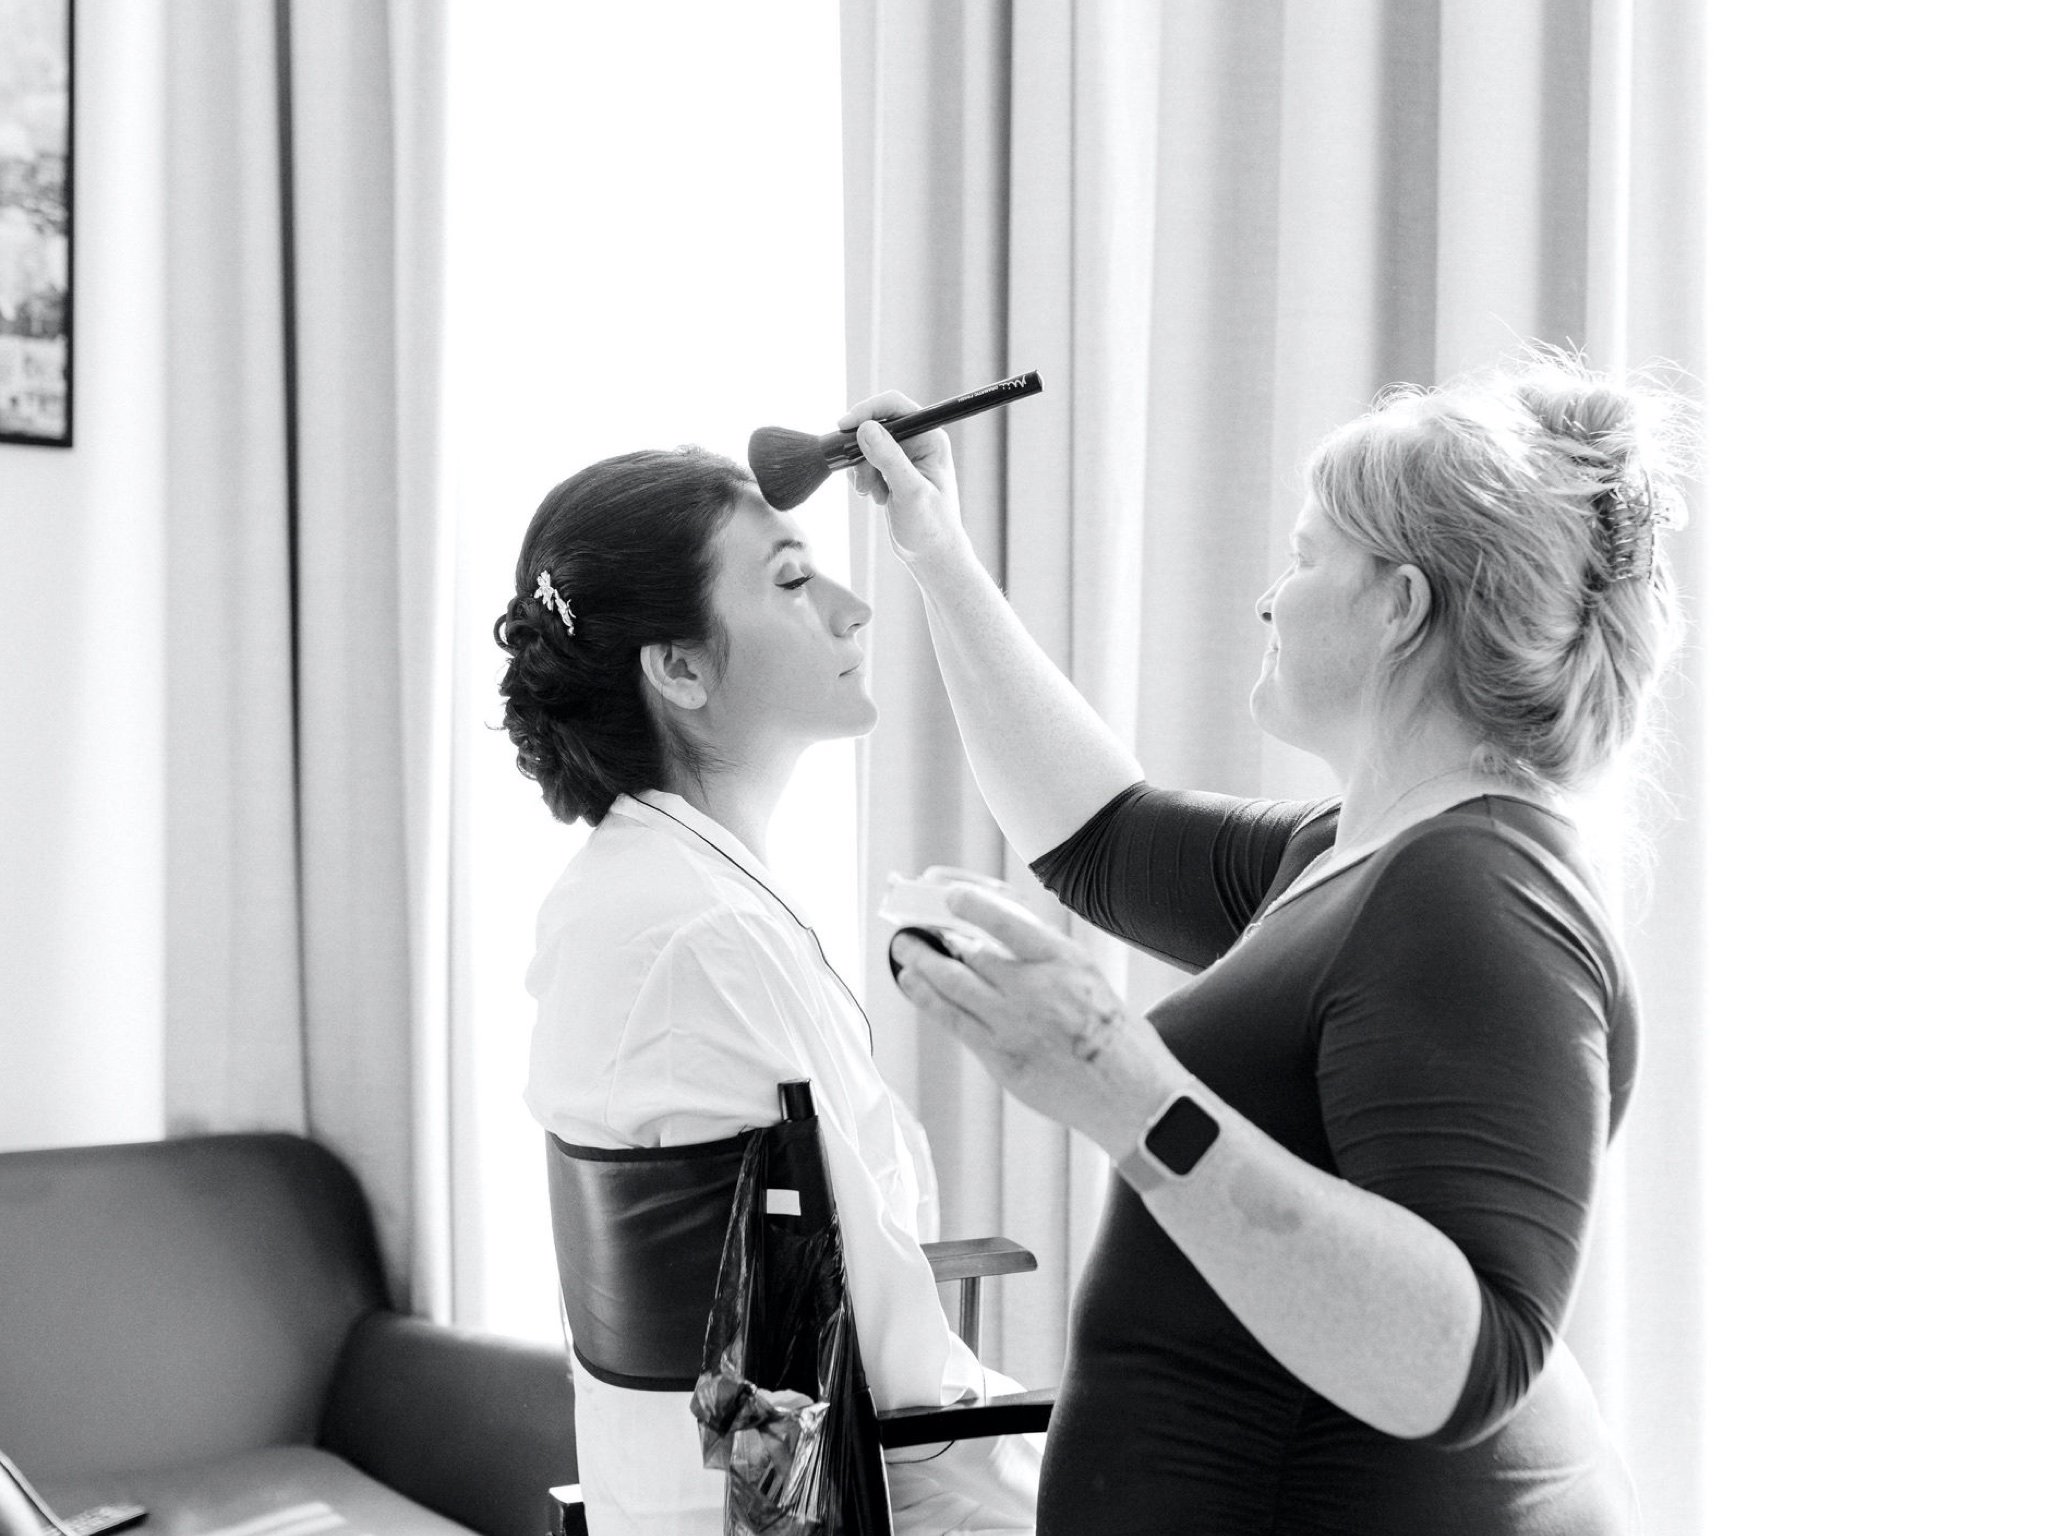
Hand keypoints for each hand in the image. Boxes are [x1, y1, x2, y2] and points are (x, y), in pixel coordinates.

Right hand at [837, 392, 967, 565]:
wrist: (930, 554)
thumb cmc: (931, 527)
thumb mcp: (910, 492)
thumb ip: (889, 459)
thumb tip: (865, 429)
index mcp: (930, 438)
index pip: (894, 406)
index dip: (867, 411)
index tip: (844, 426)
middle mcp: (918, 442)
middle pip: (876, 424)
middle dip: (861, 450)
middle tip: (861, 478)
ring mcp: (903, 456)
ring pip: (866, 444)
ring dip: (861, 468)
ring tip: (872, 494)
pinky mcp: (891, 470)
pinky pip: (865, 460)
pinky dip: (862, 477)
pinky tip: (875, 497)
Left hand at [888, 885, 1184, 1158]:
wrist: (1132, 1097)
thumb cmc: (1117, 1037)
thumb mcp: (1090, 978)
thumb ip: (1045, 957)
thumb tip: (998, 939)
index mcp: (1064, 962)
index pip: (1006, 921)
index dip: (971, 905)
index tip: (950, 897)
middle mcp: (1034, 990)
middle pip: (968, 953)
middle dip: (934, 937)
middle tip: (914, 927)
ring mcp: (1013, 1026)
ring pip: (951, 985)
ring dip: (920, 964)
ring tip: (904, 950)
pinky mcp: (1000, 1058)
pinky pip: (953, 1022)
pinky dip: (927, 999)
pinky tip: (912, 984)